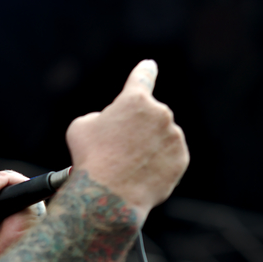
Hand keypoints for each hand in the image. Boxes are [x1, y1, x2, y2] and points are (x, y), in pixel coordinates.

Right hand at [65, 60, 188, 219]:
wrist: (109, 195)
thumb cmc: (90, 159)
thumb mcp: (82, 127)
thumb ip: (102, 117)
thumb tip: (111, 123)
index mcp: (135, 100)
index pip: (142, 77)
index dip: (145, 71)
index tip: (150, 66)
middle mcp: (159, 113)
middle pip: (148, 118)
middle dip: (137, 130)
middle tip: (118, 151)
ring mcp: (173, 137)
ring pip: (161, 138)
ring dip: (149, 147)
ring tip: (129, 167)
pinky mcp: (181, 159)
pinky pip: (170, 158)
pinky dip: (158, 164)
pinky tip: (142, 175)